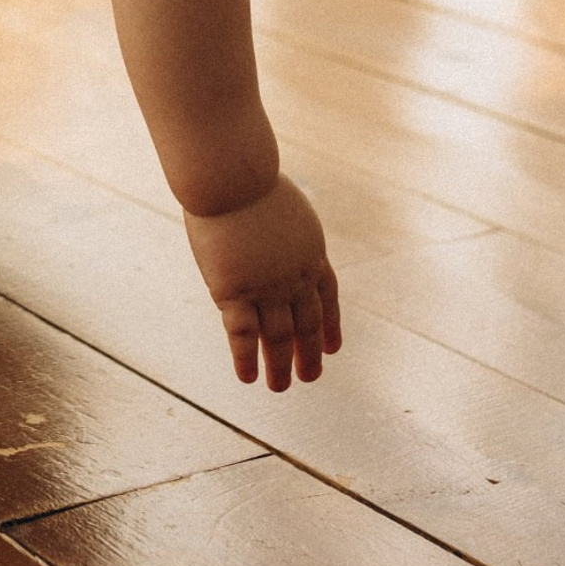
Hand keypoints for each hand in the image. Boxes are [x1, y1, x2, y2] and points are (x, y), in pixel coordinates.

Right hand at [184, 173, 340, 389]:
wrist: (232, 178)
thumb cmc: (249, 179)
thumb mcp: (283, 207)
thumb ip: (284, 231)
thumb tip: (275, 234)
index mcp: (312, 254)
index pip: (327, 300)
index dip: (330, 327)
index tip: (332, 350)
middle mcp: (295, 277)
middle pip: (307, 324)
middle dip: (308, 354)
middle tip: (308, 376)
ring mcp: (266, 287)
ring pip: (277, 337)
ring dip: (278, 366)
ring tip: (278, 387)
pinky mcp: (234, 292)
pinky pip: (242, 335)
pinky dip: (245, 358)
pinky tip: (246, 377)